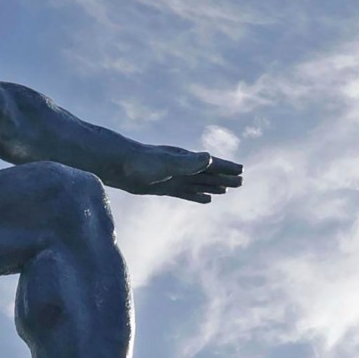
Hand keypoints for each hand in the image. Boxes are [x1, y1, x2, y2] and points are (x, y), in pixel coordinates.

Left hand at [128, 146, 243, 202]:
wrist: (117, 165)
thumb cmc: (141, 163)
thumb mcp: (167, 163)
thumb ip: (188, 162)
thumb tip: (210, 158)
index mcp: (186, 160)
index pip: (211, 164)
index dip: (226, 168)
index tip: (241, 171)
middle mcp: (182, 167)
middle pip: (208, 174)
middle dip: (224, 177)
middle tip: (241, 182)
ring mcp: (173, 177)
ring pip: (199, 183)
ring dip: (214, 186)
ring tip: (226, 190)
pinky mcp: (164, 187)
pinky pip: (187, 192)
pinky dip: (198, 195)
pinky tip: (206, 199)